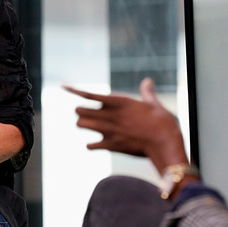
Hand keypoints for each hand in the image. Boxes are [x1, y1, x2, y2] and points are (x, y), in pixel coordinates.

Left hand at [63, 77, 188, 171]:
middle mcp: (109, 114)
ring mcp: (108, 130)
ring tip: (88, 125)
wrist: (165, 143)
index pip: (89, 94)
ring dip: (83, 124)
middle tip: (87, 114)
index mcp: (118, 102)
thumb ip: (147, 92)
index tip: (63, 86)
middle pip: (79, 110)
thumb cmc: (162, 123)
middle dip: (80, 111)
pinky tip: (94, 144)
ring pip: (81, 124)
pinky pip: (90, 145)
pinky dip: (91, 145)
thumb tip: (147, 81)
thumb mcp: (154, 104)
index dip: (74, 90)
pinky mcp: (110, 145)